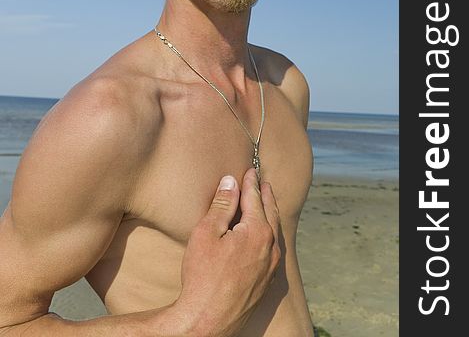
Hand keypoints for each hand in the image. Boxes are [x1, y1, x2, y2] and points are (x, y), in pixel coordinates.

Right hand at [174, 168, 280, 336]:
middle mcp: (270, 247)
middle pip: (270, 212)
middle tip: (262, 181)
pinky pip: (272, 248)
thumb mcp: (207, 233)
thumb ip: (222, 205)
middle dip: (265, 194)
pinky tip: (264, 234)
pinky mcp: (266, 281)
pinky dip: (270, 233)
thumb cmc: (202, 275)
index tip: (250, 170)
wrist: (207, 320)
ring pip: (274, 231)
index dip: (250, 182)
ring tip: (266, 202)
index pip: (255, 198)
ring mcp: (270, 266)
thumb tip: (231, 181)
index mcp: (258, 231)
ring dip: (270, 213)